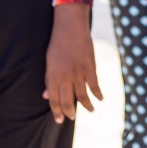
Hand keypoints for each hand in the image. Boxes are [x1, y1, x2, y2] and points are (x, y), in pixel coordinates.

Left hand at [44, 3, 102, 122]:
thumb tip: (46, 96)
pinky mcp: (90, 67)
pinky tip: (100, 99)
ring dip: (86, 106)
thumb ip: (48, 80)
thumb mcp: (49, 63)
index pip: (54, 100)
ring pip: (82, 96)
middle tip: (71, 118)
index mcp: (53, 76)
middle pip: (67, 101)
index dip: (57, 112)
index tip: (59, 120)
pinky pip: (94, 85)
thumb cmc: (57, 44)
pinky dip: (98, 94)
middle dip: (69, 112)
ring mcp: (78, 73)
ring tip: (90, 111)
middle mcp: (65, 77)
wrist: (70, 28)